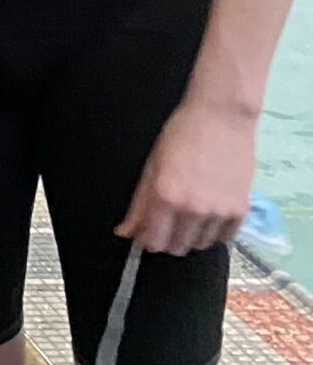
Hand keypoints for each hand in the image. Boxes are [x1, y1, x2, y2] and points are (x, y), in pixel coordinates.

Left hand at [119, 95, 255, 256]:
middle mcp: (193, 209)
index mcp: (166, 197)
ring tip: (191, 212)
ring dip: (192, 235)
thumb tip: (125, 232)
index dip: (147, 239)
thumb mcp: (151, 167)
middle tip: (169, 219)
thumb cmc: (182, 135)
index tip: (148, 231)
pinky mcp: (240, 209)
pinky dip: (215, 231)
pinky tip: (209, 213)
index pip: (153, 242)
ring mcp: (219, 211)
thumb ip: (139, 205)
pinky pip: (224, 238)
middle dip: (168, 238)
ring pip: (200, 244)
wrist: (221, 117)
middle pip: (176, 247)